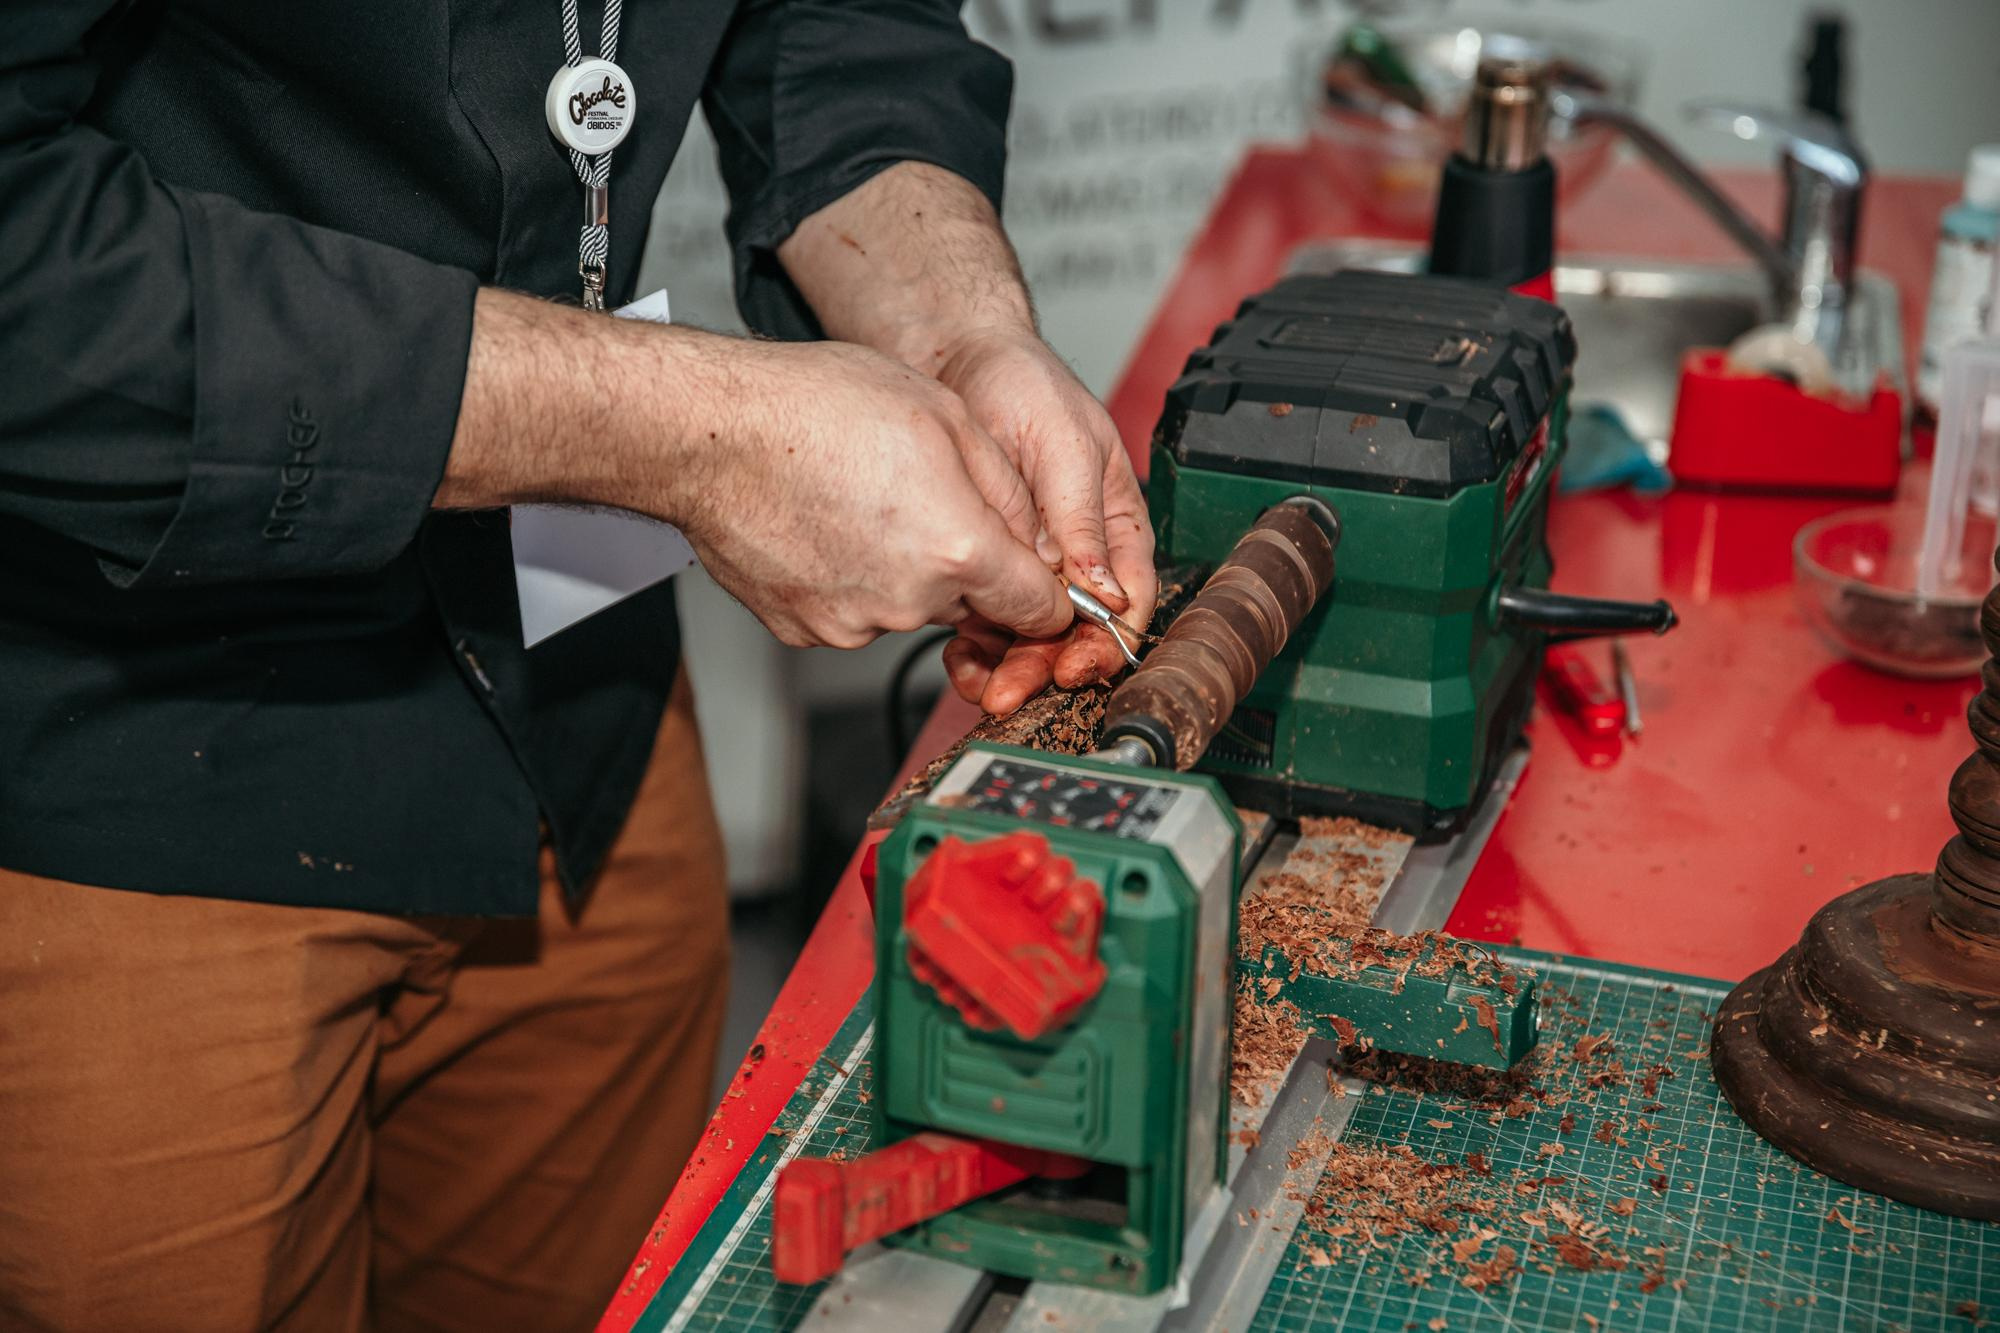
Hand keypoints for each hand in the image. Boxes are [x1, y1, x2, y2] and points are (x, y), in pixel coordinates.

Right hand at [673, 338, 1071, 649]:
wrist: (708, 431)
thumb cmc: (818, 406)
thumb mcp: (947, 417)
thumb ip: (1010, 492)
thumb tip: (1042, 540)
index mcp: (958, 550)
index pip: (1038, 609)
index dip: (1045, 589)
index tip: (1034, 572)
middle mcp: (908, 603)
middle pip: (970, 605)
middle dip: (964, 563)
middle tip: (921, 498)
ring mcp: (850, 624)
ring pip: (909, 607)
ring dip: (904, 570)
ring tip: (863, 501)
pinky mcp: (803, 631)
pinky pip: (853, 611)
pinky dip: (851, 580)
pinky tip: (826, 525)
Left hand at [929, 328, 1155, 714]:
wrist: (955, 357)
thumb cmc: (1026, 383)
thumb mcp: (1068, 444)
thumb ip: (1085, 517)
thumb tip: (1107, 589)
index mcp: (1115, 524)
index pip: (1130, 600)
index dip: (1107, 641)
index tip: (1076, 664)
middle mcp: (1076, 552)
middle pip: (1075, 630)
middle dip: (1048, 666)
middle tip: (1016, 691)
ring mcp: (1028, 561)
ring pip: (1029, 633)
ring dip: (1009, 666)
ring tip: (984, 687)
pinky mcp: (982, 561)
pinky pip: (985, 617)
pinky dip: (974, 645)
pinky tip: (959, 659)